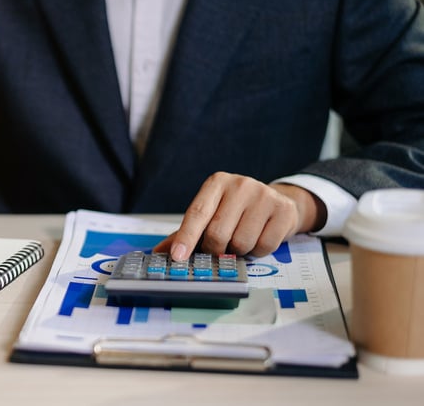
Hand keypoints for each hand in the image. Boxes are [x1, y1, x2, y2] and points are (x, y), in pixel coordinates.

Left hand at [154, 172, 325, 260]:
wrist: (278, 203)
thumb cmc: (236, 212)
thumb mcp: (211, 215)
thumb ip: (184, 233)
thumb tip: (158, 253)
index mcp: (216, 183)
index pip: (197, 213)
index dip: (186, 237)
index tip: (177, 257)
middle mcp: (240, 184)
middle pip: (218, 233)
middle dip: (216, 250)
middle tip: (220, 249)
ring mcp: (264, 195)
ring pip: (241, 243)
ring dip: (239, 251)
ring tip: (242, 239)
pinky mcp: (283, 210)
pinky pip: (264, 246)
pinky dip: (258, 252)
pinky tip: (259, 238)